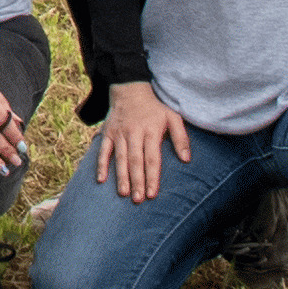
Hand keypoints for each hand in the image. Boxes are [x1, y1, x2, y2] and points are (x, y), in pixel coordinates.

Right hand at [96, 86, 190, 203]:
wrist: (130, 89)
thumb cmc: (155, 107)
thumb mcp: (173, 117)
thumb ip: (181, 138)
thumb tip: (187, 159)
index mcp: (151, 131)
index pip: (152, 158)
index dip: (152, 176)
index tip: (152, 194)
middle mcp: (134, 133)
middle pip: (136, 160)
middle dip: (137, 181)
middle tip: (138, 200)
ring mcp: (119, 133)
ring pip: (120, 158)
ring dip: (121, 176)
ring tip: (124, 193)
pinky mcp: (107, 133)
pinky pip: (103, 150)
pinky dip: (101, 164)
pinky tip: (101, 180)